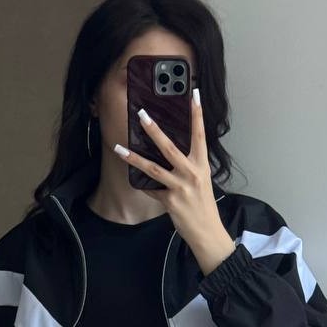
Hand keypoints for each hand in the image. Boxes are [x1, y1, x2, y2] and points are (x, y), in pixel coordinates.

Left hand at [113, 88, 235, 274]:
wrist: (207, 231)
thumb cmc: (204, 205)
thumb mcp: (202, 181)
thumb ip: (189, 165)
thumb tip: (172, 151)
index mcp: (202, 165)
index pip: (200, 135)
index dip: (197, 114)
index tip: (193, 94)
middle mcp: (192, 173)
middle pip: (170, 147)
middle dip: (154, 130)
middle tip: (141, 114)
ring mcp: (180, 187)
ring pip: (153, 168)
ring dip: (134, 157)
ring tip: (120, 147)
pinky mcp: (169, 201)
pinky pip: (151, 188)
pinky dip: (142, 184)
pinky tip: (132, 176)